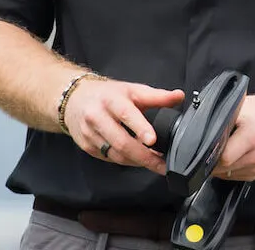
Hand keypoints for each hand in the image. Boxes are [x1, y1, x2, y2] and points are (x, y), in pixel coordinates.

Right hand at [63, 78, 184, 174]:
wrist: (74, 100)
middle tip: (162, 163)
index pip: (126, 114)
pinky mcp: (87, 147)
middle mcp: (97, 117)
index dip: (140, 128)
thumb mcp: (132, 90)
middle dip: (144, 156)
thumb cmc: (108, 95)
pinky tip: (139, 161)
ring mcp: (90, 134)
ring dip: (137, 161)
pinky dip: (127, 161)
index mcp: (111, 100)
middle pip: (121, 141)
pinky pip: (110, 158)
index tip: (152, 140)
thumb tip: (179, 96)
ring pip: (116, 154)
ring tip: (156, 163)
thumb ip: (156, 96)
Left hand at [213, 92, 254, 181]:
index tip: (206, 147)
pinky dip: (229, 168)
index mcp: (252, 136)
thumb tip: (201, 130)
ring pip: (227, 174)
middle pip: (223, 168)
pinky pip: (235, 176)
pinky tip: (234, 154)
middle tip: (212, 147)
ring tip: (225, 148)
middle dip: (213, 160)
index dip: (211, 154)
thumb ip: (222, 117)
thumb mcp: (242, 106)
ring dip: (221, 165)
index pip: (224, 157)